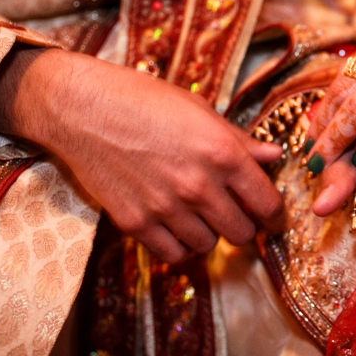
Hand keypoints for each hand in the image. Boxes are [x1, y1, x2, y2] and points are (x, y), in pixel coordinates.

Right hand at [0, 47, 283, 262]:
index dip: (274, 214)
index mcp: (223, 153)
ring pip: (210, 246)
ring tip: (199, 214)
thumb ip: (240, 140)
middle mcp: (198, 185)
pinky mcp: (135, 222)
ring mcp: (166, 207)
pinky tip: (175, 226)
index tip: (271, 216)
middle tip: (234, 213)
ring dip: (210, 233)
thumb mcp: (200, 111)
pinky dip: (179, 245)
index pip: (267, 204)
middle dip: (244, 225)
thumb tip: (274, 157)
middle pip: (242, 233)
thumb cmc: (143, 100)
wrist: (81, 107)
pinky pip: (174, 254)